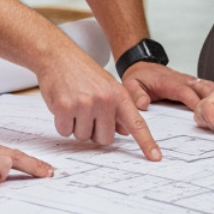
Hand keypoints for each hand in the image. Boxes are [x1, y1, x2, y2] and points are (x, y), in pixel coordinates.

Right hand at [38, 52, 161, 160]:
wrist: (58, 56)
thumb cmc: (83, 71)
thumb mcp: (107, 86)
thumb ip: (118, 109)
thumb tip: (125, 132)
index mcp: (119, 95)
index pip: (136, 123)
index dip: (146, 143)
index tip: (155, 158)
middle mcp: (105, 100)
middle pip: (104, 139)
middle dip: (95, 131)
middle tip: (87, 112)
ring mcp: (85, 104)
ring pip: (83, 137)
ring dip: (77, 126)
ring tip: (74, 104)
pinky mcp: (65, 108)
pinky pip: (65, 131)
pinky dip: (62, 123)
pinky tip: (63, 105)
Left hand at [122, 61, 213, 111]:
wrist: (142, 65)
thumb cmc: (139, 76)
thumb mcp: (131, 85)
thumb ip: (137, 94)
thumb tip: (142, 104)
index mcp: (171, 83)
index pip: (188, 94)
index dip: (198, 105)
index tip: (208, 116)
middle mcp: (184, 81)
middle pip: (205, 90)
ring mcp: (189, 81)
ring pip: (210, 88)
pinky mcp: (192, 84)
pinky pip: (207, 89)